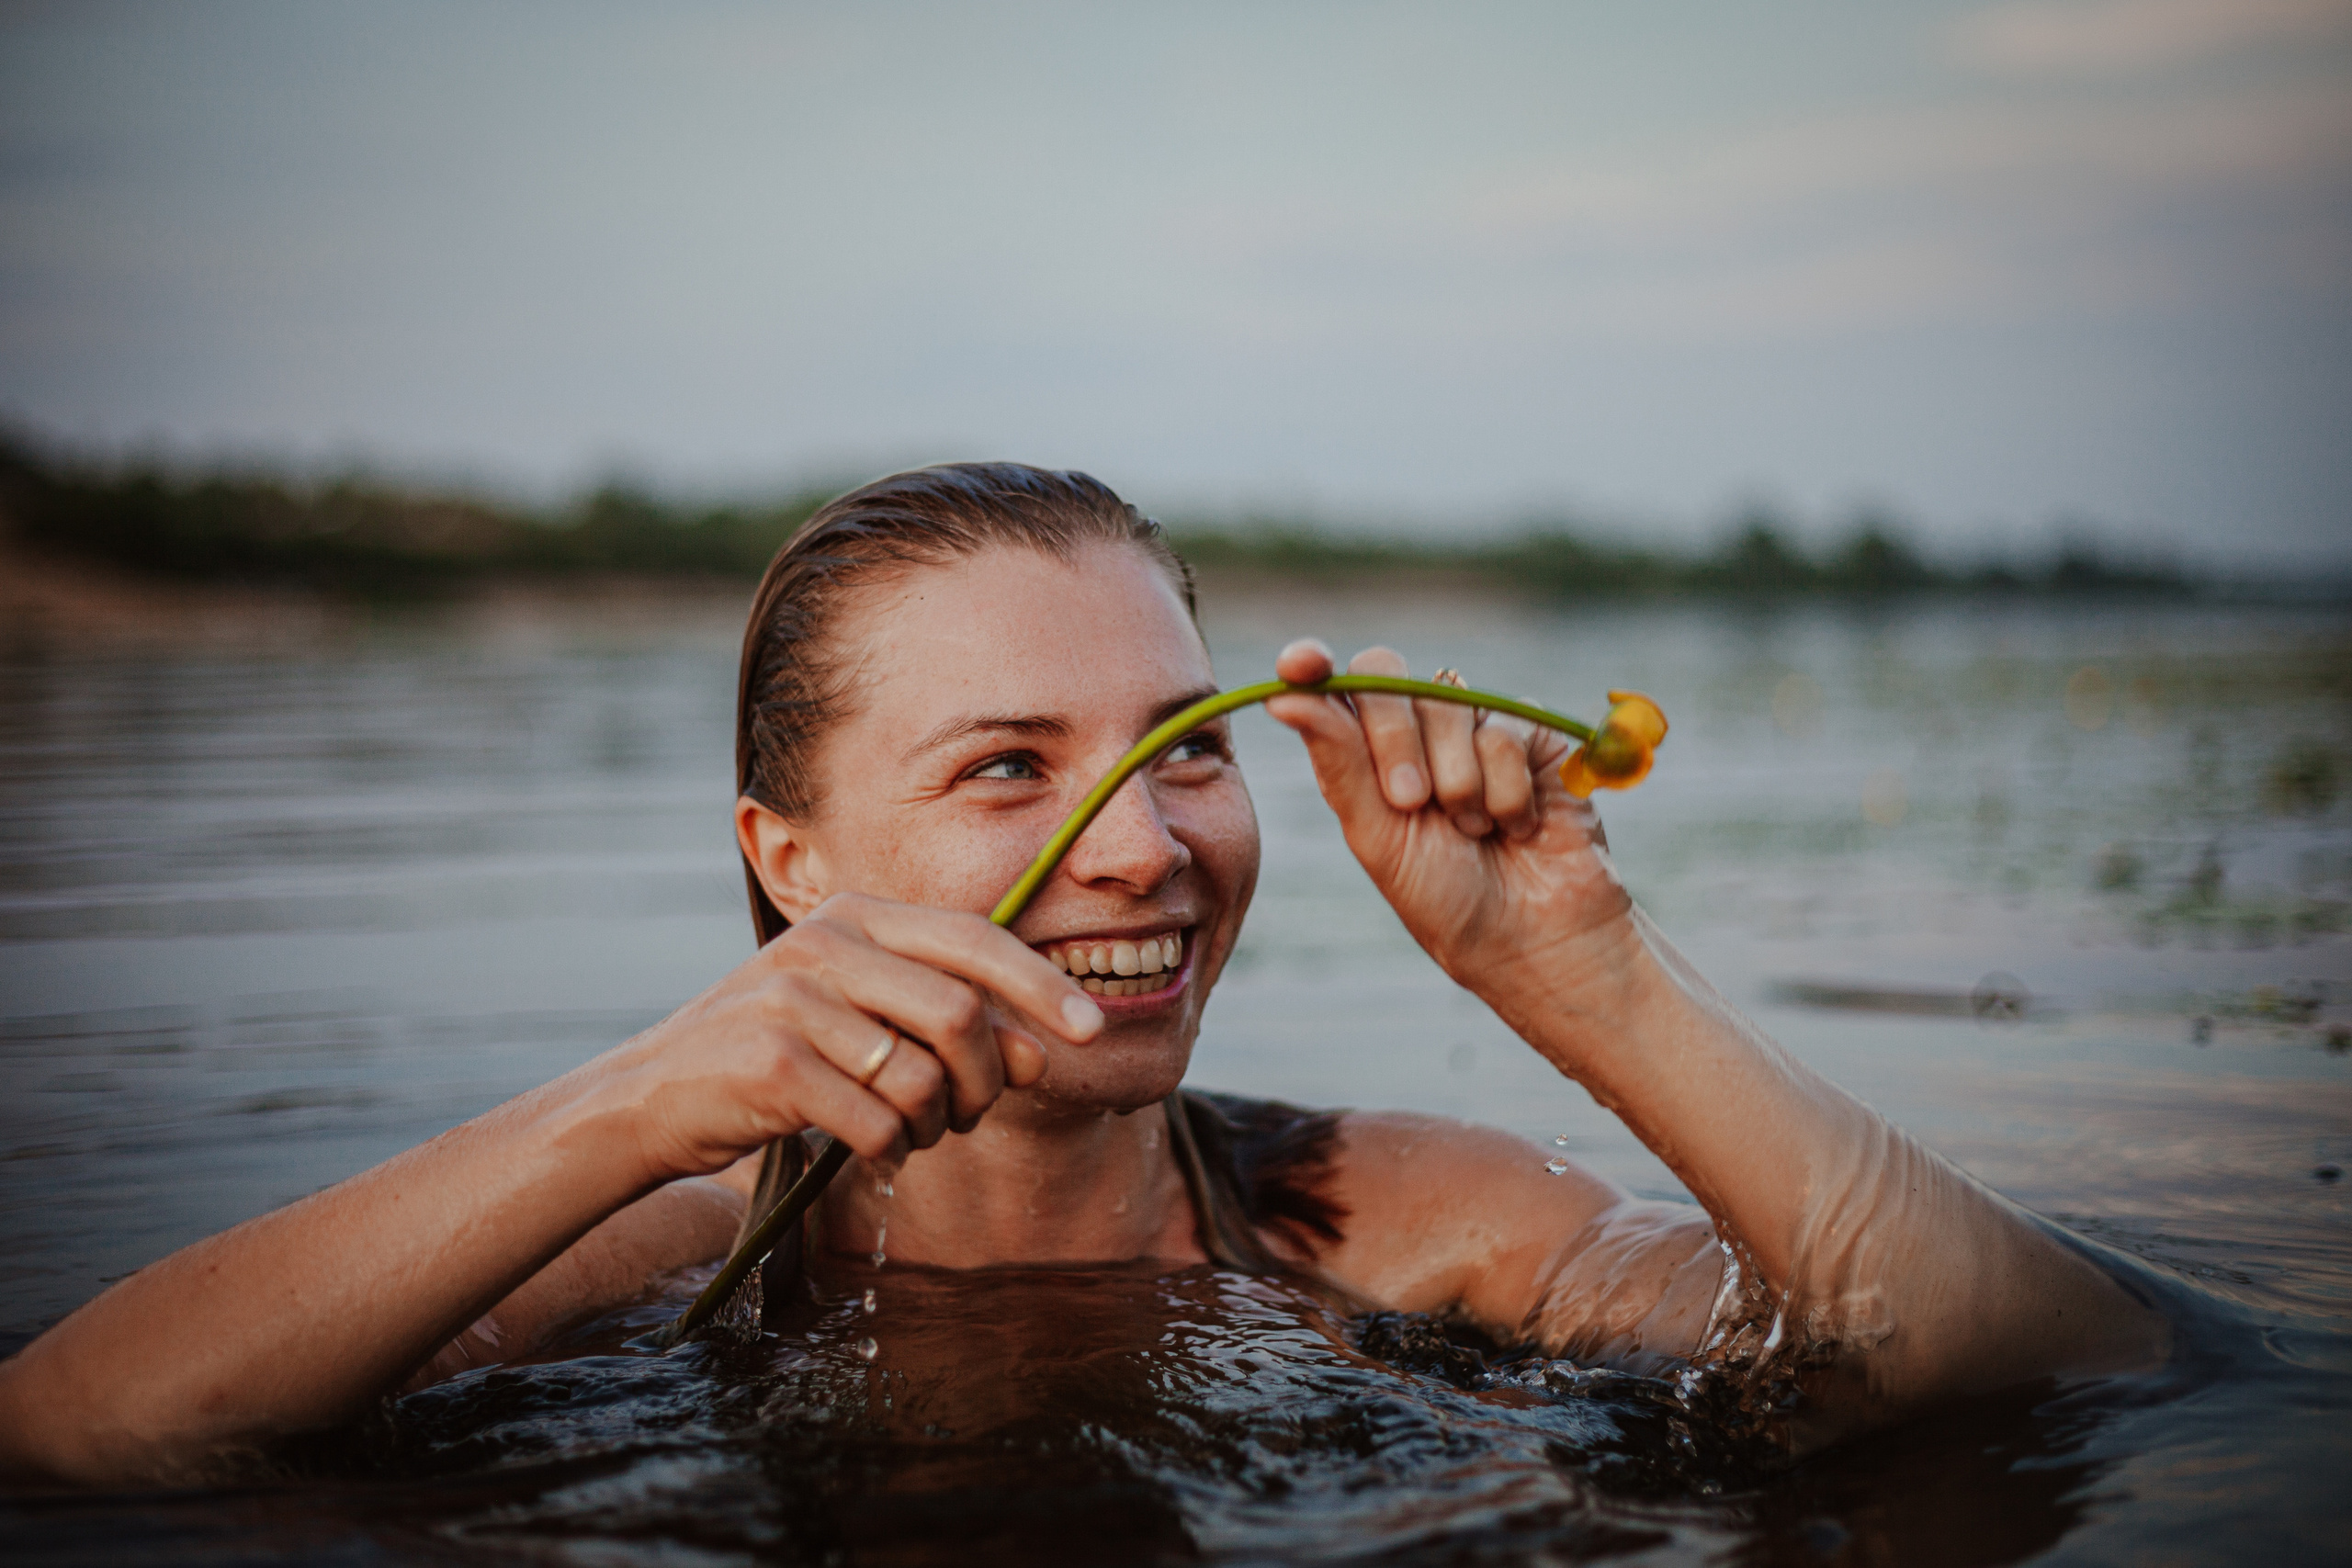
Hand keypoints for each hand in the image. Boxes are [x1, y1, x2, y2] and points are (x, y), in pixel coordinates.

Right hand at [601, 892, 1103, 1184]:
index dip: (1041, 985)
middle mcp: (825, 941)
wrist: (652, 1098)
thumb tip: (1040, 1053)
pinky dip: (892, 1149)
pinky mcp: (770, 1062)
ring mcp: (792, 999)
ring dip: (936, 1123)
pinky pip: (876, 1120)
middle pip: (959, 1012)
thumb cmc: (778, 1056)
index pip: (975, 938)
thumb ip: (948, 1023)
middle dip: (986, 1079)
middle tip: (973, 1116)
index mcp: (856, 914)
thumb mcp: (863, 1017)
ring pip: (921, 1073)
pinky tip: (873, 1147)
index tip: (1091, 1030)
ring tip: (914, 1132)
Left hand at [1263, 640, 1633, 999]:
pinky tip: (1518, 826)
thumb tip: (1281, 695)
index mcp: (1363, 756)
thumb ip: (1337, 761)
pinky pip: (1505, 730)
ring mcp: (1474, 729)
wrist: (1534, 936)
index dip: (1312, 666)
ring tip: (1475, 831)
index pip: (1332, 688)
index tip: (1299, 665)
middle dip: (1396, 740)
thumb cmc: (1446, 898)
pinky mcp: (1530, 735)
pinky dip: (1507, 790)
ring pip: (1448, 704)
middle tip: (1413, 802)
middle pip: (1387, 680)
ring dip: (1460, 783)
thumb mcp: (1378, 837)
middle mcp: (1416, 733)